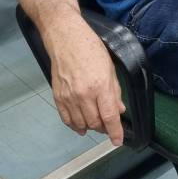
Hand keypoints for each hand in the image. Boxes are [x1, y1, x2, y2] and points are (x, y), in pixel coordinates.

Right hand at [49, 18, 124, 145]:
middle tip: (109, 127)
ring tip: (97, 125)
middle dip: (104, 128)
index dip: (115, 132)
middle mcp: (84, 94)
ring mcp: (69, 97)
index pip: (109, 116)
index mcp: (100, 86)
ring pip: (81, 123)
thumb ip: (115, 91)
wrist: (66, 38)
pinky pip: (66, 119)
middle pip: (95, 122)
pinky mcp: (58, 96)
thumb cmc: (90, 47)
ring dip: (91, 127)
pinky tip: (81, 126)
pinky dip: (74, 125)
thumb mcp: (110, 67)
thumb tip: (119, 109)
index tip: (118, 140)